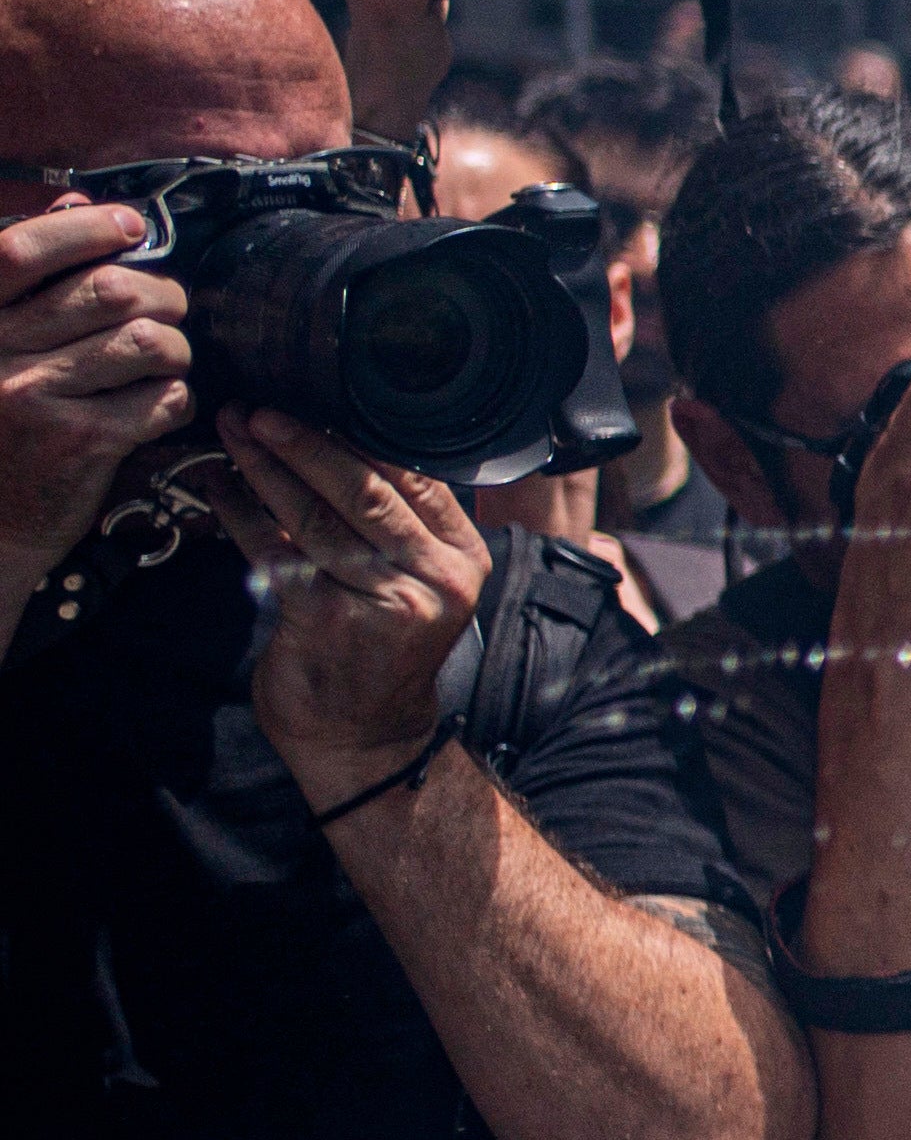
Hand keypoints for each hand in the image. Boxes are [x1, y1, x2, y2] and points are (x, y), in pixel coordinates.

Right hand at [0, 200, 196, 570]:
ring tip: (164, 363)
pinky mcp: (80, 442)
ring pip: (147, 342)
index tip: (128, 226)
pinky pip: (163, 399)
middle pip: (108, 292)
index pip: (21, 250)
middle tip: (167, 311)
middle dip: (160, 294)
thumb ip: (31, 281)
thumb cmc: (3, 422)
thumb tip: (73, 206)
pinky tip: (157, 408)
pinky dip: (177, 400)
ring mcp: (35, 397)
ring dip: (176, 349)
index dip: (85, 229)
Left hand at [220, 408, 489, 795]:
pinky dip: (240, 514)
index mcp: (463, 560)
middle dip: (306, 443)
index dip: (360, 436)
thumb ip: (398, 527)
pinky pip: (275, 551)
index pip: (415, 480)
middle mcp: (434, 580)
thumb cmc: (381, 652)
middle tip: (260, 411)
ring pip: (316, 516)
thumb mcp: (417, 584)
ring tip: (232, 435)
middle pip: (366, 491)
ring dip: (265, 469)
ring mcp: (383, 602)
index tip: (314, 402)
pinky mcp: (327, 620)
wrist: (365, 737)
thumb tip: (338, 441)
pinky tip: (218, 488)